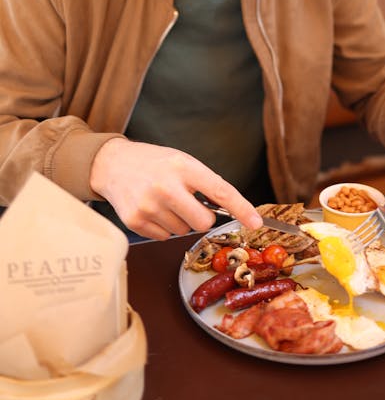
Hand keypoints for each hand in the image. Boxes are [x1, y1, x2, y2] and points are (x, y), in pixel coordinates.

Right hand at [90, 138, 262, 239]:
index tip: (255, 222)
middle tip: (188, 203)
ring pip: (183, 232)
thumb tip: (230, 210)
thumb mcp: (182, 162)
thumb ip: (205, 183)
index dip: (241, 208)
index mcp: (183, 167)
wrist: (113, 164)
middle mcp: (166, 187)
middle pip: (203, 222)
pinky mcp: (136, 221)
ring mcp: (149, 206)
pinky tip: (152, 209)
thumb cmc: (154, 163)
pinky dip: (163, 227)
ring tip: (163, 201)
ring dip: (179, 221)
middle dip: (201, 217)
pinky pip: (164, 237)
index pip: (220, 191)